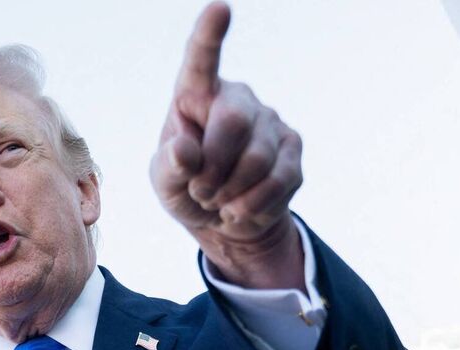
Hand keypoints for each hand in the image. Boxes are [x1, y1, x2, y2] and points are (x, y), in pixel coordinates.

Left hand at [150, 1, 304, 290]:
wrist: (225, 219)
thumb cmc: (187, 188)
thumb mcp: (165, 183)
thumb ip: (169, 167)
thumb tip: (186, 150)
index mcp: (197, 94)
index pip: (202, 60)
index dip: (210, 35)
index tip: (219, 8)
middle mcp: (238, 99)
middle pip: (234, 123)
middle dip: (214, 168)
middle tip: (201, 192)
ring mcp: (271, 122)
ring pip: (258, 160)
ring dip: (232, 194)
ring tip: (220, 202)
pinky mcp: (294, 149)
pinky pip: (279, 182)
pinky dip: (253, 207)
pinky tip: (242, 209)